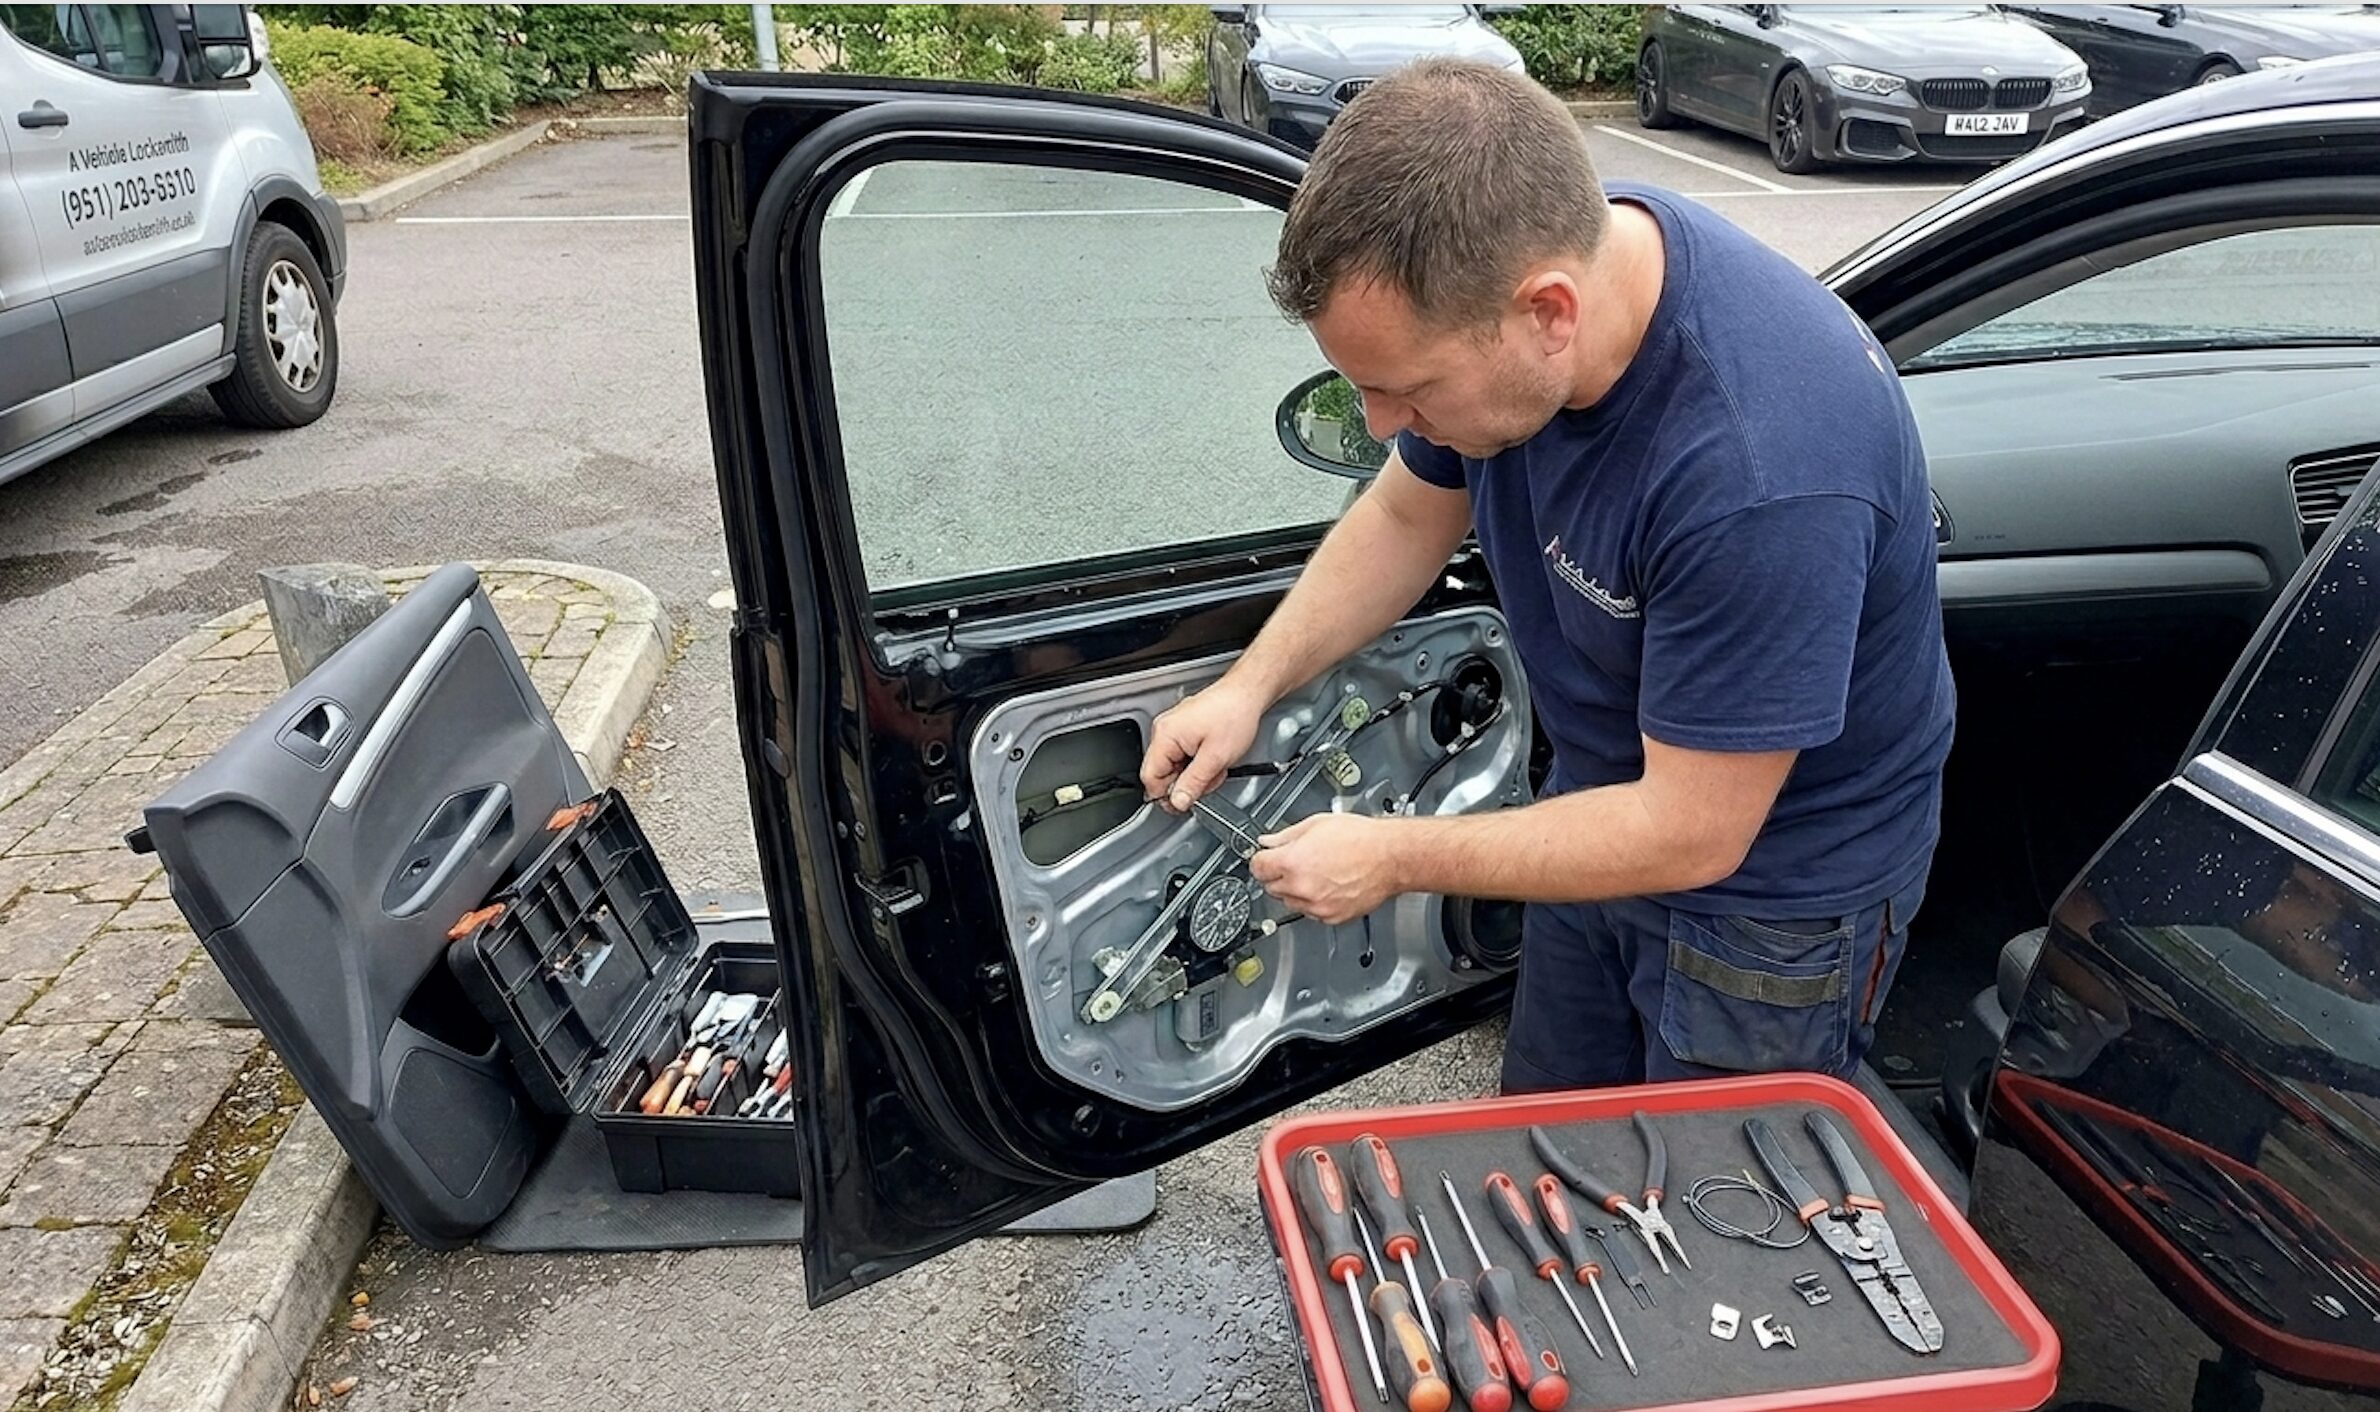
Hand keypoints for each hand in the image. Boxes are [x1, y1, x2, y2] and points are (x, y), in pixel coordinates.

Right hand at [1142, 679, 1266, 811]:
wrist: (1247, 693)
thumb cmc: (1234, 715)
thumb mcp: (1216, 758)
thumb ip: (1193, 783)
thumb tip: (1177, 801)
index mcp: (1166, 735)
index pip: (1150, 777)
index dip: (1165, 795)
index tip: (1181, 804)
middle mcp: (1164, 730)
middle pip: (1161, 772)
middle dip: (1186, 783)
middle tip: (1208, 782)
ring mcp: (1173, 728)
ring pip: (1174, 766)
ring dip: (1194, 774)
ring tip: (1215, 767)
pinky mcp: (1183, 728)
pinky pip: (1182, 755)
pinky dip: (1197, 762)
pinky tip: (1213, 759)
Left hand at [1250, 813, 1405, 924]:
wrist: (1390, 857)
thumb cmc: (1361, 839)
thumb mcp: (1316, 824)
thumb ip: (1286, 836)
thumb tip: (1269, 842)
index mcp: (1292, 862)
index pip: (1257, 867)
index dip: (1261, 860)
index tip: (1265, 858)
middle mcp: (1301, 887)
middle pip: (1271, 887)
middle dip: (1278, 875)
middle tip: (1295, 862)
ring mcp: (1316, 905)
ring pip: (1289, 902)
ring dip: (1295, 890)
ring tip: (1317, 873)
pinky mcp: (1331, 917)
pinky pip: (1311, 912)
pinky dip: (1314, 902)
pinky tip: (1328, 885)